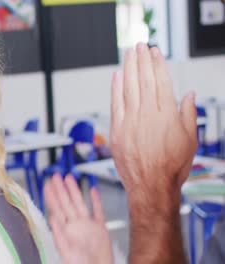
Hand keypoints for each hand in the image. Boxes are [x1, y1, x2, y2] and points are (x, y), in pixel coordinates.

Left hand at [44, 174, 112, 263]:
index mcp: (66, 231)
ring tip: (69, 178)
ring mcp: (88, 226)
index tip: (47, 185)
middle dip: (60, 189)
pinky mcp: (101, 230)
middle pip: (66, 203)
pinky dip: (96, 201)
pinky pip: (98, 212)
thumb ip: (59, 235)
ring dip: (74, 191)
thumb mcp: (67, 252)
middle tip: (55, 176)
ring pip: (80, 204)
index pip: (56, 209)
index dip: (51, 196)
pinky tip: (93, 191)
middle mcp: (76, 226)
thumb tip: (52, 219)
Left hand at [110, 43, 196, 205]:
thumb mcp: (190, 140)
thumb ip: (188, 114)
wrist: (151, 187)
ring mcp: (130, 123)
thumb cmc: (172, 166)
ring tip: (128, 54)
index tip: (154, 52)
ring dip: (127, 69)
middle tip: (139, 46)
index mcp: (167, 116)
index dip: (157, 64)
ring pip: (128, 89)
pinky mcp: (116, 131)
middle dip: (141, 61)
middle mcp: (147, 116)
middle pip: (143, 81)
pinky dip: (115, 89)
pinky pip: (115, 104)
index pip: (160, 82)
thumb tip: (188, 94)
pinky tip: (116, 76)